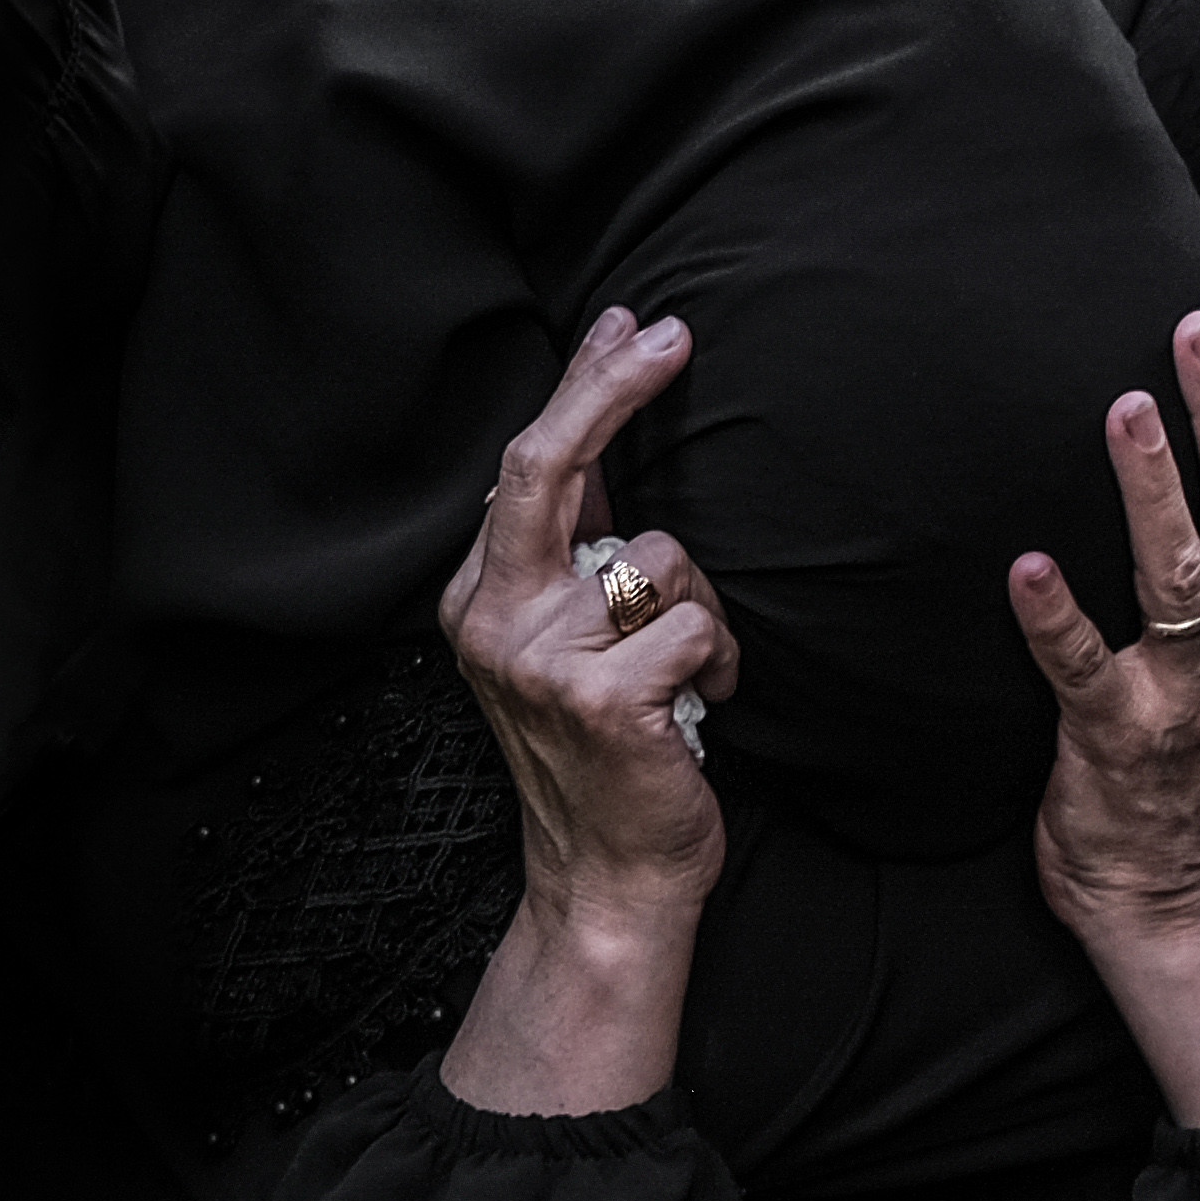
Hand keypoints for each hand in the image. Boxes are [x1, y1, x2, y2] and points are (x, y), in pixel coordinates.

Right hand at [437, 307, 740, 1111]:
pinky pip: (694, 626)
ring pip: (658, 557)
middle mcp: (493, 619)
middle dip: (611, 390)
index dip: (584, 386)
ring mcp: (539, 659)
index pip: (529, 465)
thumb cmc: (608, 752)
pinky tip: (704, 704)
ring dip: (704, 606)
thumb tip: (603, 422)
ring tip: (692, 670)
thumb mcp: (572, 639)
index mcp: (479, 596)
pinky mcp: (598, 698)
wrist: (608, 877)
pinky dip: (719, 659)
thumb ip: (581, 546)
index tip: (634, 323)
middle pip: (550, 467)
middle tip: (673, 335)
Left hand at [1007, 302, 1199, 1125]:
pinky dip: (1055, 619)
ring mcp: (1184, 698)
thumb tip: (1188, 462)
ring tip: (1124, 409)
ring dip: (1150, 490)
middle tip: (1194, 325)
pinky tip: (1024, 566)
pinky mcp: (1115, 742)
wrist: (1168, 895)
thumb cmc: (1179, 761)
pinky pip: (1083, 672)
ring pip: (1179, 578)